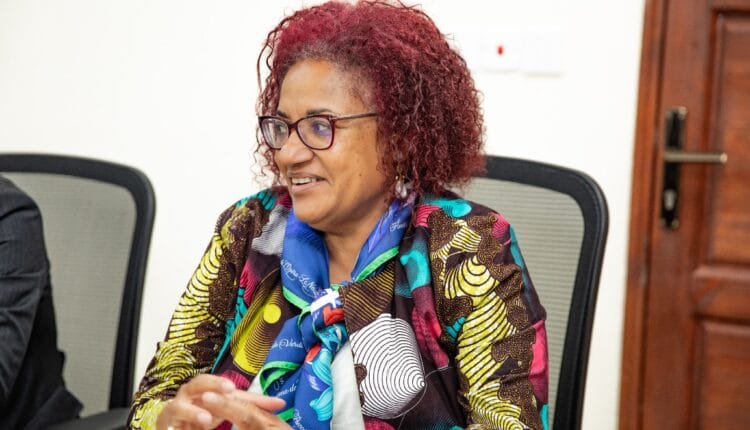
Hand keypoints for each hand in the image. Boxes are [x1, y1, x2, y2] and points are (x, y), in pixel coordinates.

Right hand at [155, 374, 287, 429]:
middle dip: (210, 386)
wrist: (176, 425)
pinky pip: (168, 425)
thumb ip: (252, 405)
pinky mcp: (166, 423)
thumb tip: (280, 403)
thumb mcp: (228, 407)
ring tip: (206, 419)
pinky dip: (172, 428)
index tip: (233, 389)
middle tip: (225, 392)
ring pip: (180, 406)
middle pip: (197, 383)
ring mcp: (176, 408)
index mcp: (205, 387)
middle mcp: (189, 394)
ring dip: (192, 412)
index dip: (224, 384)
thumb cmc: (204, 411)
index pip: (217, 382)